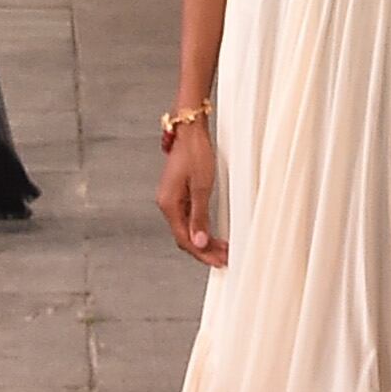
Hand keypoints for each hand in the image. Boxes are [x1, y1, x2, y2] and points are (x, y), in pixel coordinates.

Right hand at [156, 120, 224, 267]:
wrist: (189, 129)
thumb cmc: (195, 152)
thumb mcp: (201, 187)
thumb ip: (200, 216)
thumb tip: (199, 242)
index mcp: (169, 204)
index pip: (184, 240)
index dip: (202, 254)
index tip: (218, 261)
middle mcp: (167, 203)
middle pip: (184, 237)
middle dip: (204, 250)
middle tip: (224, 258)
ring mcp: (171, 198)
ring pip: (187, 228)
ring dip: (204, 240)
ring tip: (222, 248)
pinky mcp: (178, 192)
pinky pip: (188, 217)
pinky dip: (200, 227)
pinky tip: (211, 232)